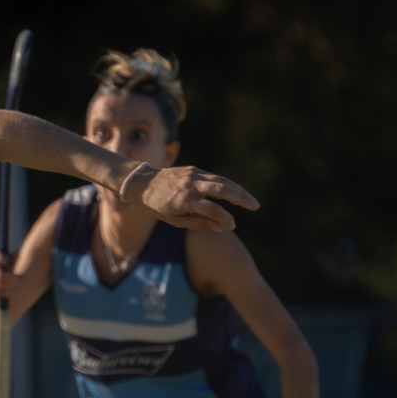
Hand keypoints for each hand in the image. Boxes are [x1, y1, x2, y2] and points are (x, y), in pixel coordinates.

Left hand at [130, 165, 258, 230]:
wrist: (141, 182)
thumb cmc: (156, 206)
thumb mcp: (174, 220)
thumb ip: (198, 223)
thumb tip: (220, 227)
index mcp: (184, 200)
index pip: (211, 209)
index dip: (224, 218)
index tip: (231, 226)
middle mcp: (190, 185)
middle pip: (222, 189)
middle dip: (241, 198)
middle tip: (255, 206)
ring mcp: (193, 175)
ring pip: (222, 180)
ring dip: (239, 190)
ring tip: (251, 201)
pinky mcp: (194, 170)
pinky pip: (214, 178)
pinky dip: (228, 185)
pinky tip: (237, 193)